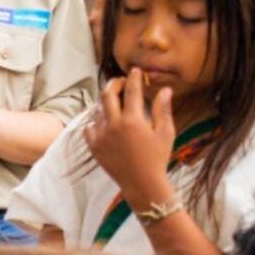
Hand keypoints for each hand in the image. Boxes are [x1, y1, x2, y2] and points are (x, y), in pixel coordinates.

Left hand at [84, 69, 175, 208]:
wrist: (141, 183)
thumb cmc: (157, 157)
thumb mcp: (165, 132)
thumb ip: (162, 109)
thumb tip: (164, 89)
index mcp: (133, 120)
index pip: (132, 90)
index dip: (134, 78)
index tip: (136, 71)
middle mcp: (114, 126)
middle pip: (108, 94)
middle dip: (115, 83)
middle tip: (121, 81)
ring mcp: (101, 136)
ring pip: (98, 110)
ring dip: (106, 101)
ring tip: (115, 99)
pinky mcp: (94, 146)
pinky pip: (89, 127)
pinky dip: (96, 120)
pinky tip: (105, 119)